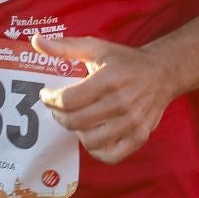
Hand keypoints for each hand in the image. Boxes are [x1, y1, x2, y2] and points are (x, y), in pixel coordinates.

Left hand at [32, 35, 173, 165]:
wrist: (163, 73)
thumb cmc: (125, 61)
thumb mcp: (97, 48)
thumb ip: (65, 47)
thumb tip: (35, 41)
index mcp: (109, 79)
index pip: (68, 99)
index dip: (50, 99)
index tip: (46, 94)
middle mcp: (122, 102)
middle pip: (75, 121)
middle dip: (59, 115)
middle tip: (58, 108)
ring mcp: (132, 122)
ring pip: (89, 141)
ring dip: (76, 131)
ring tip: (77, 119)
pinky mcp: (140, 136)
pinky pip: (110, 156)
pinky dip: (96, 149)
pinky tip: (93, 135)